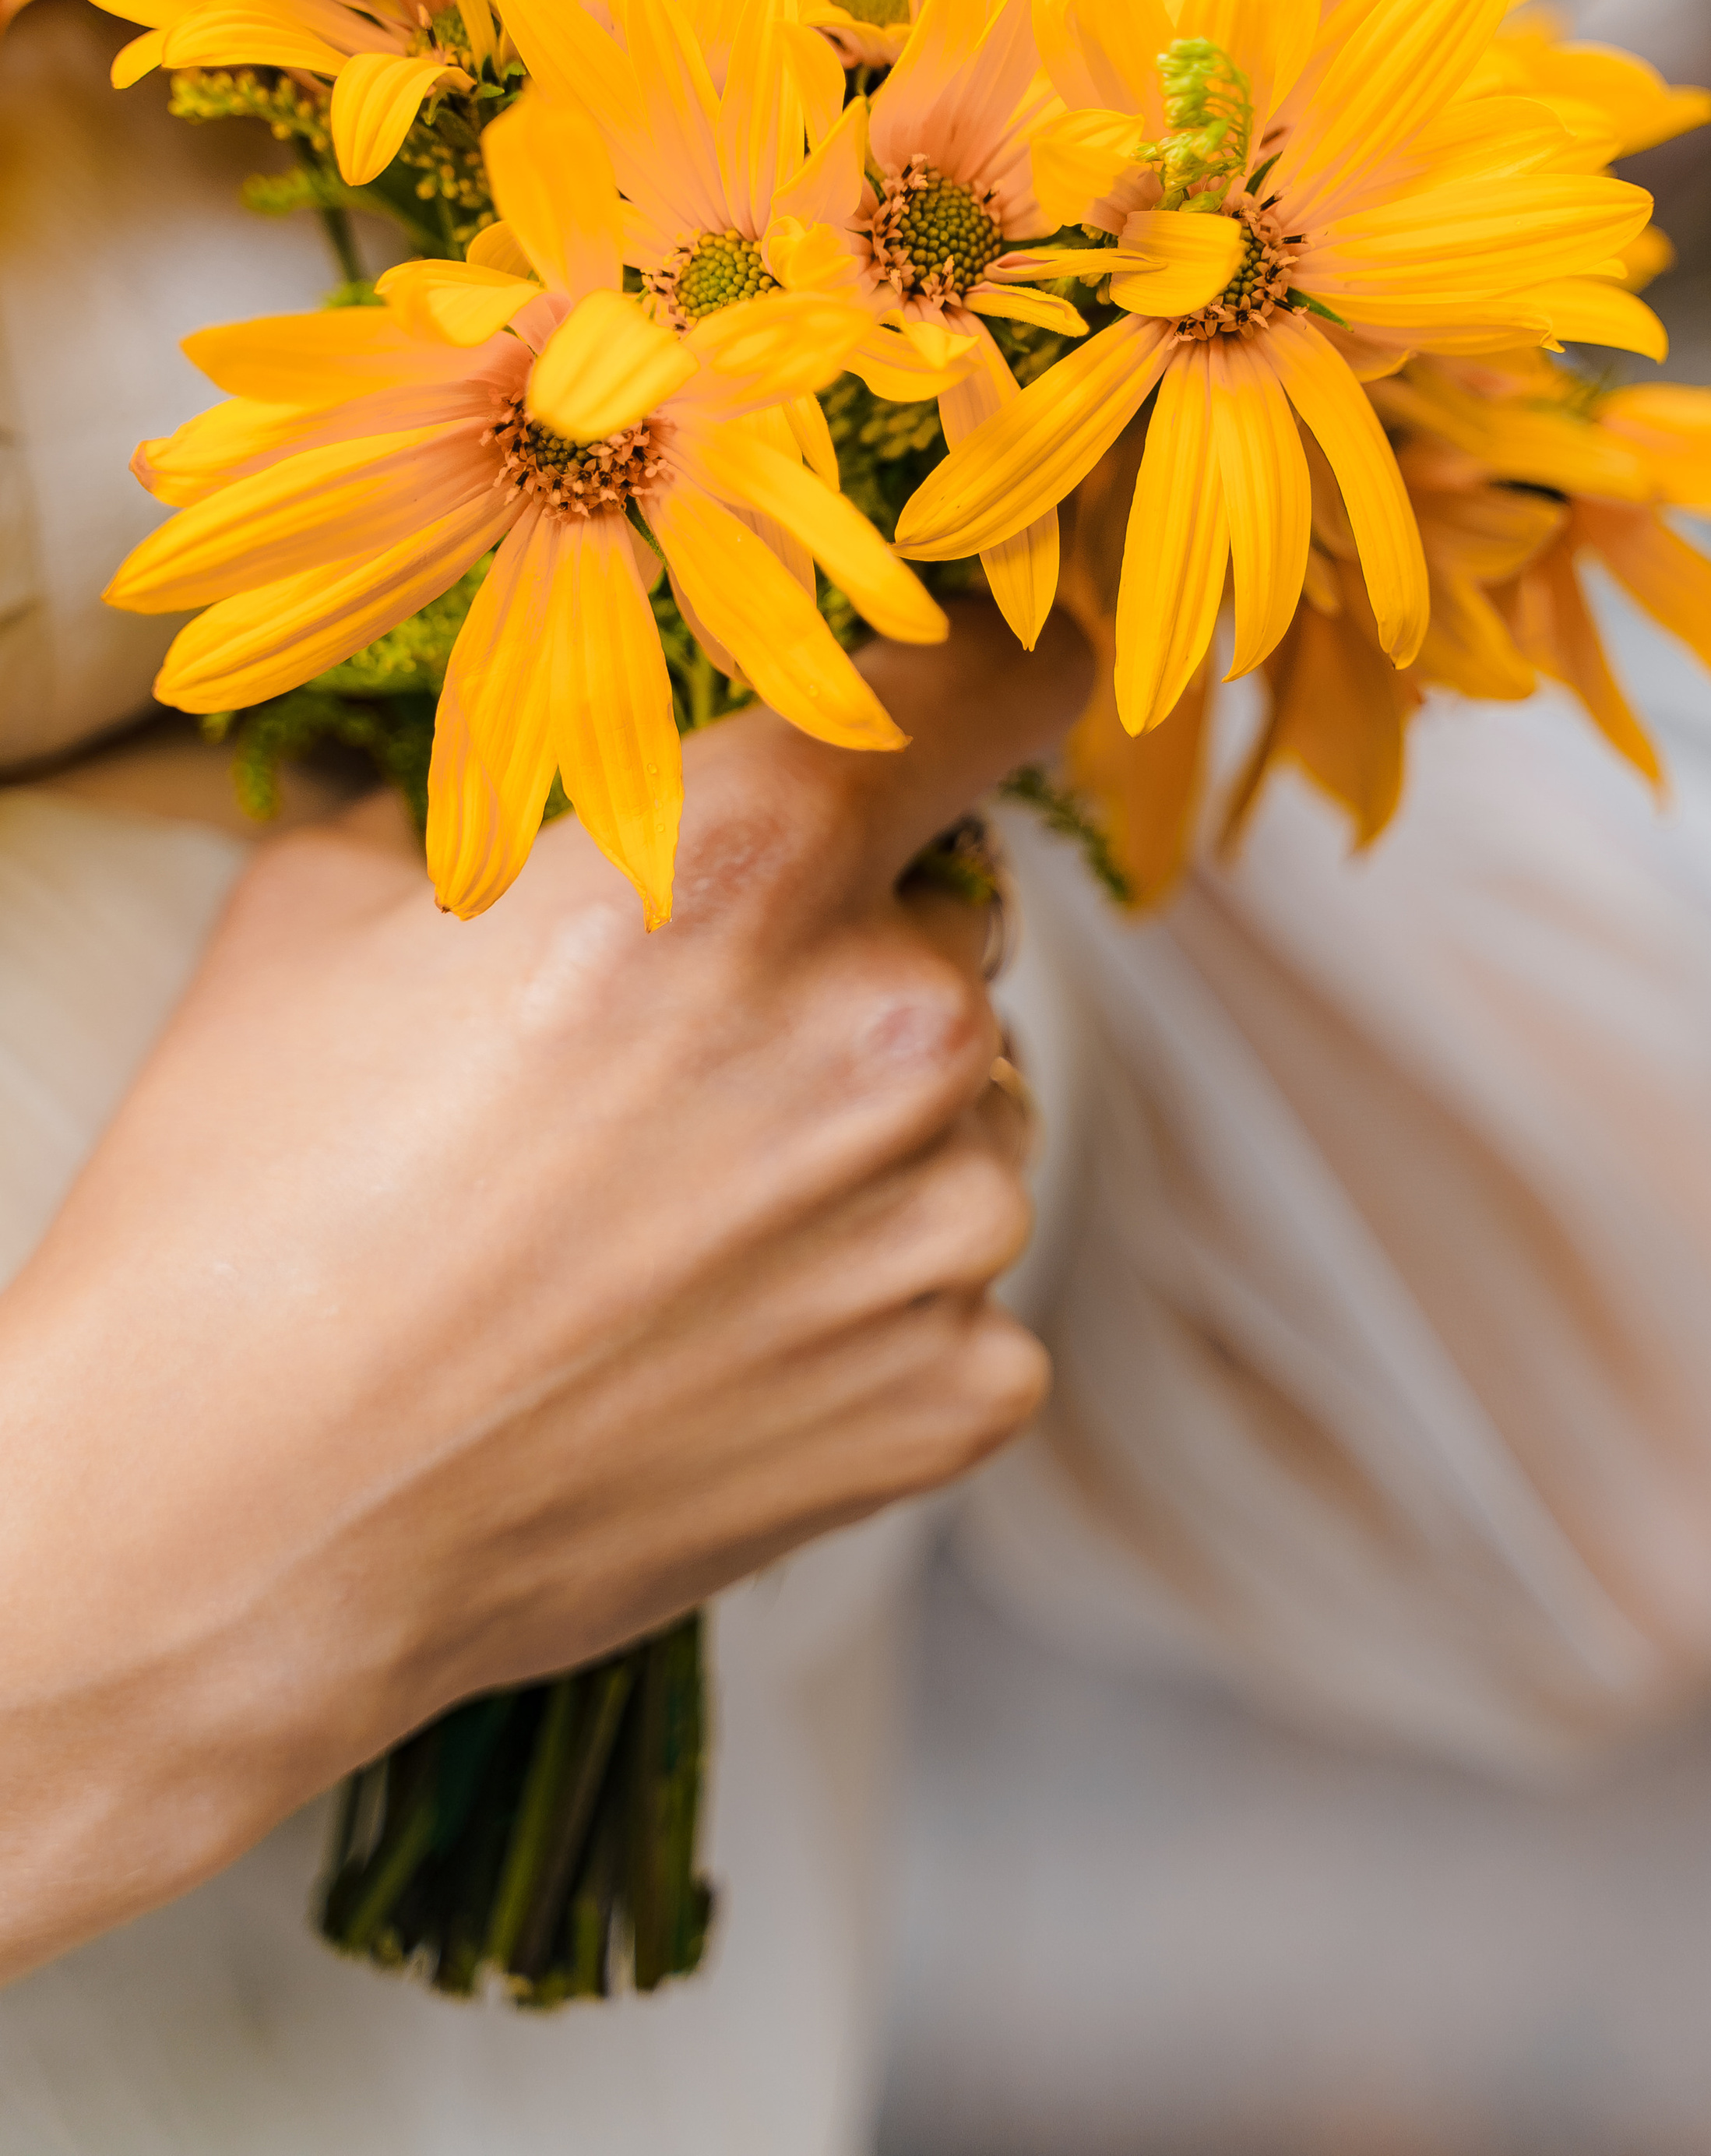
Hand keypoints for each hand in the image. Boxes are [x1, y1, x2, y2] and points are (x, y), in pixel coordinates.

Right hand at [0, 604, 1089, 1978]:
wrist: (221, 1532)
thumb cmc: (250, 1199)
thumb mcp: (337, 897)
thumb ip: (521, 793)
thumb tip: (570, 750)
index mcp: (752, 856)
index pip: (986, 688)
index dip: (993, 670)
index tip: (999, 675)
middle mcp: (888, 1025)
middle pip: (952, 921)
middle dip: (847, 950)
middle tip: (679, 1046)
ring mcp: (941, 1227)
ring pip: (967, 1109)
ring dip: (864, 1129)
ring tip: (667, 1215)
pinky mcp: (956, 1394)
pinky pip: (962, 1285)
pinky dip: (867, 1295)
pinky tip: (709, 1333)